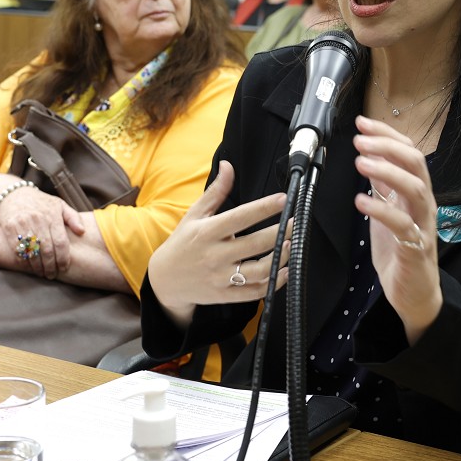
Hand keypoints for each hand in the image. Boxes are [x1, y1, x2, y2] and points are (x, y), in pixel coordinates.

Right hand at [0, 183, 85, 279]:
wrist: (13, 195)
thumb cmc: (41, 203)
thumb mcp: (59, 205)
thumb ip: (73, 217)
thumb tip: (82, 232)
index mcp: (53, 215)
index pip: (61, 242)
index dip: (63, 258)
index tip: (64, 267)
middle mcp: (39, 219)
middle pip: (47, 250)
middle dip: (50, 266)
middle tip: (52, 275)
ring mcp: (24, 223)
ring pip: (32, 252)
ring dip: (37, 266)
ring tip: (42, 273)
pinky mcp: (10, 228)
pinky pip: (18, 249)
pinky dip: (24, 261)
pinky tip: (29, 266)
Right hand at [147, 161, 288, 325]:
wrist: (164, 279)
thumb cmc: (183, 242)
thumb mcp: (194, 214)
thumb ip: (215, 191)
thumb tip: (228, 165)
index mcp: (207, 232)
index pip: (240, 217)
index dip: (264, 208)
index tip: (284, 199)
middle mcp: (214, 255)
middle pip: (255, 243)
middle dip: (280, 232)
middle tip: (296, 222)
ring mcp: (220, 277)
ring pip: (258, 270)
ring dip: (280, 258)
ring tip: (292, 244)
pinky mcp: (224, 295)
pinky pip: (253, 292)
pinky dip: (273, 283)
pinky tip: (285, 270)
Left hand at [350, 115, 442, 343]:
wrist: (415, 294)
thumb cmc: (401, 251)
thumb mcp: (387, 211)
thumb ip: (382, 186)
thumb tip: (368, 156)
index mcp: (416, 192)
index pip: (409, 153)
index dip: (387, 135)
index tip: (362, 123)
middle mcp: (424, 204)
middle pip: (416, 164)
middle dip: (388, 147)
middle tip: (359, 141)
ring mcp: (422, 225)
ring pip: (415, 188)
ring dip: (387, 171)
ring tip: (360, 162)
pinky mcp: (416, 248)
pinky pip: (402, 225)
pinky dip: (381, 210)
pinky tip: (361, 201)